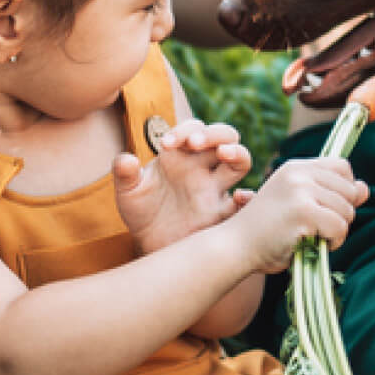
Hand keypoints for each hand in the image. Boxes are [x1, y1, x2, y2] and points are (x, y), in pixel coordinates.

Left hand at [114, 119, 252, 254]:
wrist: (148, 246)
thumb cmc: (141, 213)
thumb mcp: (128, 193)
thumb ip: (125, 174)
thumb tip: (126, 160)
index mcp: (182, 155)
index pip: (194, 129)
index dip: (183, 130)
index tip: (165, 145)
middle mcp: (203, 167)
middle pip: (225, 137)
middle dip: (213, 133)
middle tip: (194, 143)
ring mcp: (215, 189)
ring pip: (240, 161)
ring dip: (236, 152)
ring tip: (223, 153)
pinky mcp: (221, 214)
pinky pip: (244, 204)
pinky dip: (249, 198)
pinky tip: (240, 197)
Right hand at [228, 157, 367, 275]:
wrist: (235, 246)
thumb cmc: (266, 231)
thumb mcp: (299, 205)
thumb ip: (331, 195)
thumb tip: (366, 189)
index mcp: (296, 167)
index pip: (342, 167)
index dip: (345, 189)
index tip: (329, 208)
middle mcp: (299, 173)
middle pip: (350, 190)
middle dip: (342, 214)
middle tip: (318, 228)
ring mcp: (301, 190)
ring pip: (347, 211)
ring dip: (337, 231)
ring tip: (313, 237)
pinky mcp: (303, 211)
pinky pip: (340, 227)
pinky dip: (334, 242)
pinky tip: (314, 245)